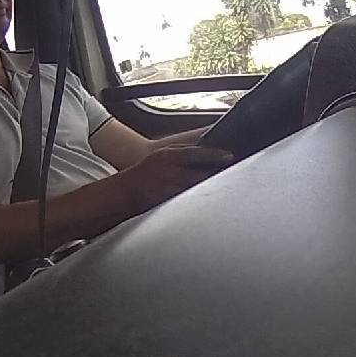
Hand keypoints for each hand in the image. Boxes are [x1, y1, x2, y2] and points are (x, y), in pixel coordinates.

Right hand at [117, 145, 233, 213]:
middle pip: (200, 173)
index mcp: (167, 156)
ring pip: (196, 189)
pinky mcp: (167, 204)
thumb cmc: (144, 175)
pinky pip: (188, 202)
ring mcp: (167, 188)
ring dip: (210, 189)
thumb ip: (181, 156)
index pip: (195, 153)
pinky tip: (208, 202)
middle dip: (217, 175)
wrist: (122, 193)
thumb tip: (206, 154)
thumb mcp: (160, 158)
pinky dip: (199, 201)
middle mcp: (167, 171)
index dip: (215, 154)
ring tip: (225, 189)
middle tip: (233, 174)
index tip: (230, 156)